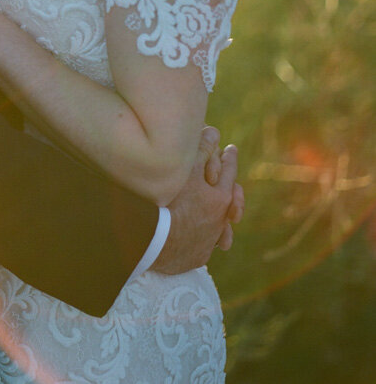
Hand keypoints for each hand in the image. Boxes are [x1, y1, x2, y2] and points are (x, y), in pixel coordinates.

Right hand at [152, 127, 243, 273]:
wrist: (155, 242)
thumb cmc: (169, 201)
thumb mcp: (186, 170)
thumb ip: (202, 150)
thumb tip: (216, 132)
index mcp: (221, 197)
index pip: (228, 171)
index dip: (229, 157)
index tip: (231, 148)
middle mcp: (219, 221)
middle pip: (230, 203)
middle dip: (233, 194)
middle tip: (235, 188)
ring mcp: (208, 241)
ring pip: (219, 229)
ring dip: (220, 222)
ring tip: (223, 219)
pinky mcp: (195, 257)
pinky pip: (202, 245)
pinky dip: (202, 237)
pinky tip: (197, 236)